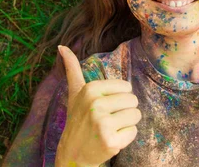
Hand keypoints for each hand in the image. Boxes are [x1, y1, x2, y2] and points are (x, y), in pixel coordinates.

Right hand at [55, 46, 141, 166]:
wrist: (73, 152)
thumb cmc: (77, 118)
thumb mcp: (75, 92)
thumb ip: (72, 68)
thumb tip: (62, 46)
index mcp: (90, 89)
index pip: (127, 87)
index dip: (120, 97)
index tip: (105, 106)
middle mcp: (95, 104)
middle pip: (133, 100)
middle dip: (125, 111)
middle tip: (108, 119)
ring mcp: (102, 124)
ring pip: (136, 116)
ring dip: (127, 124)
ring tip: (110, 128)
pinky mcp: (110, 141)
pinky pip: (134, 132)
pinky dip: (126, 138)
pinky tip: (111, 140)